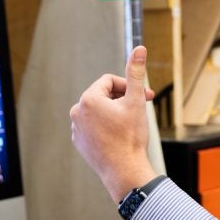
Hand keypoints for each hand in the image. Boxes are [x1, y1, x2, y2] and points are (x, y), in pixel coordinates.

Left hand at [70, 45, 157, 200]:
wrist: (124, 171)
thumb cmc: (131, 137)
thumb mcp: (136, 101)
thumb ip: (136, 73)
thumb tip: (139, 48)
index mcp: (88, 99)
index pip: (110, 82)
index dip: (128, 86)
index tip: (144, 97)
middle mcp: (77, 112)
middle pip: (104, 96)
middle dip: (122, 100)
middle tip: (139, 110)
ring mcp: (76, 128)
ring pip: (99, 111)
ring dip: (114, 113)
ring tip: (128, 125)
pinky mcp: (79, 142)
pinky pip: (93, 126)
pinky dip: (105, 127)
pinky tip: (118, 137)